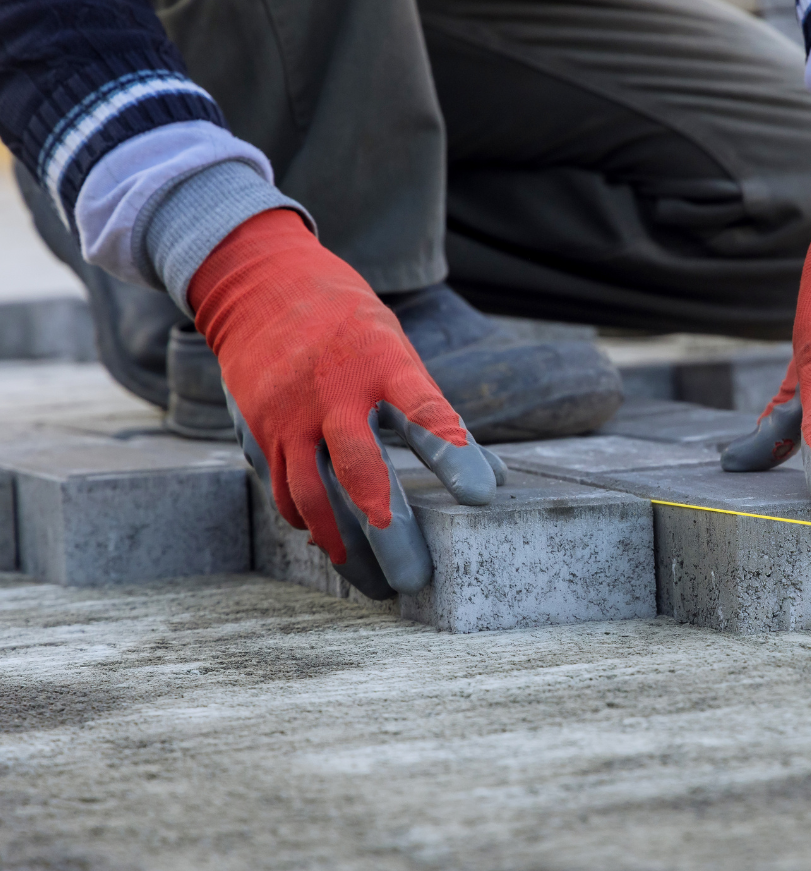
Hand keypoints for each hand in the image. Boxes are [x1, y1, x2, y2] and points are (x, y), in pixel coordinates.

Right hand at [190, 210, 505, 596]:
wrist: (261, 287)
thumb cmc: (349, 326)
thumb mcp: (398, 350)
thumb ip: (436, 414)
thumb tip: (492, 479)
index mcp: (380, 360)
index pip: (423, 410)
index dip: (452, 453)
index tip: (481, 496)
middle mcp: (332, 390)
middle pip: (360, 468)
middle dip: (389, 529)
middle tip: (416, 579)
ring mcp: (288, 413)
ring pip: (313, 497)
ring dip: (346, 546)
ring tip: (376, 583)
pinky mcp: (258, 431)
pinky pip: (283, 492)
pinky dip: (310, 524)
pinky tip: (334, 543)